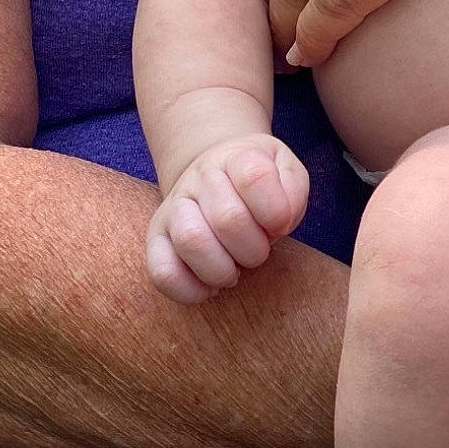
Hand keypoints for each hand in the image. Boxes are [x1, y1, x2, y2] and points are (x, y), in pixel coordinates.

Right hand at [146, 135, 308, 304]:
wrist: (216, 174)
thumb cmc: (259, 184)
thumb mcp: (286, 173)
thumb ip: (292, 191)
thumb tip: (279, 222)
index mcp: (237, 157)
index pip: (254, 177)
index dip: (275, 211)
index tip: (279, 224)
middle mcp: (201, 177)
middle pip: (228, 218)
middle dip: (254, 250)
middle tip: (257, 252)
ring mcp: (174, 206)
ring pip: (191, 241)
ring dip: (222, 270)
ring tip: (233, 270)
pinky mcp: (156, 238)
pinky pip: (162, 271)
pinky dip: (190, 290)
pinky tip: (209, 287)